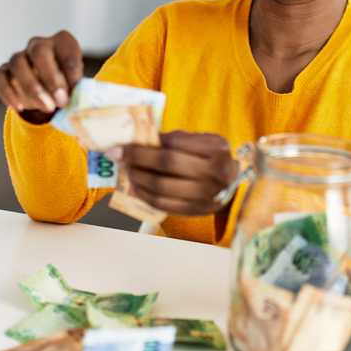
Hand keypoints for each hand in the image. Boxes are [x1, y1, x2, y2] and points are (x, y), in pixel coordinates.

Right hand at [0, 31, 83, 123]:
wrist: (48, 95)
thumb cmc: (67, 86)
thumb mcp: (77, 85)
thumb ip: (77, 89)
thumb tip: (75, 103)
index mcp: (62, 41)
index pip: (65, 44)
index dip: (71, 67)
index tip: (76, 87)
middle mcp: (38, 44)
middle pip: (38, 51)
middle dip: (50, 78)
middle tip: (61, 101)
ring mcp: (18, 57)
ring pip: (17, 64)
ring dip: (31, 88)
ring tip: (47, 108)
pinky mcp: (3, 71)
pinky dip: (9, 94)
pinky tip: (21, 108)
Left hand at [114, 131, 238, 215]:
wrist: (232, 185)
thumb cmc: (212, 158)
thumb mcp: (204, 141)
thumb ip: (178, 140)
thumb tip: (140, 140)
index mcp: (216, 148)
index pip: (175, 142)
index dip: (149, 142)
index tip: (127, 142)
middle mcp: (215, 172)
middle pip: (167, 163)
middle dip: (137, 158)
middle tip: (117, 154)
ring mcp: (206, 194)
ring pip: (162, 186)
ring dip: (138, 178)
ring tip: (127, 170)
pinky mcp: (197, 211)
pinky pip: (164, 204)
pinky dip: (145, 196)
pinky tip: (136, 188)